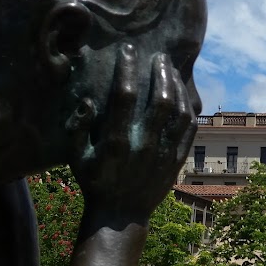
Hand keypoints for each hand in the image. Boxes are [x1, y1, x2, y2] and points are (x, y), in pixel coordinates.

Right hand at [70, 45, 195, 222]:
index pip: (124, 96)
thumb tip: (87, 100)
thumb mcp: (76, 157)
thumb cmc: (94, 181)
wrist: (121, 216)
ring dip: (177, 86)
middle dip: (160, 72)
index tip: (128, 50)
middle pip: (158, 99)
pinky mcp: (176, 160)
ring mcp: (163, 153)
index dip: (127, 69)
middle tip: (158, 54)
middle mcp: (143, 145)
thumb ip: (78, 127)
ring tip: (171, 68)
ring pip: (178, 112)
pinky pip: (188, 129)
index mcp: (116, 141)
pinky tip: (183, 92)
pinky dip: (188, 107)